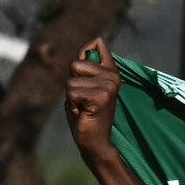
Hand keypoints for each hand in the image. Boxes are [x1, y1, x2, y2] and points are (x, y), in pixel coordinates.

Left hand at [66, 39, 120, 156]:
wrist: (95, 143)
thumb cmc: (86, 115)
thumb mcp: (82, 85)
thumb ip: (84, 66)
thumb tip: (96, 41)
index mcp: (111, 71)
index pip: (97, 43)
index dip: (82, 58)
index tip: (87, 80)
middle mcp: (113, 76)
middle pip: (75, 64)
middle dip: (73, 84)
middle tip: (84, 101)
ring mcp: (109, 86)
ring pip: (71, 81)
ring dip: (72, 98)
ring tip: (84, 108)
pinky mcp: (101, 97)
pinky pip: (71, 92)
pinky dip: (72, 105)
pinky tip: (84, 114)